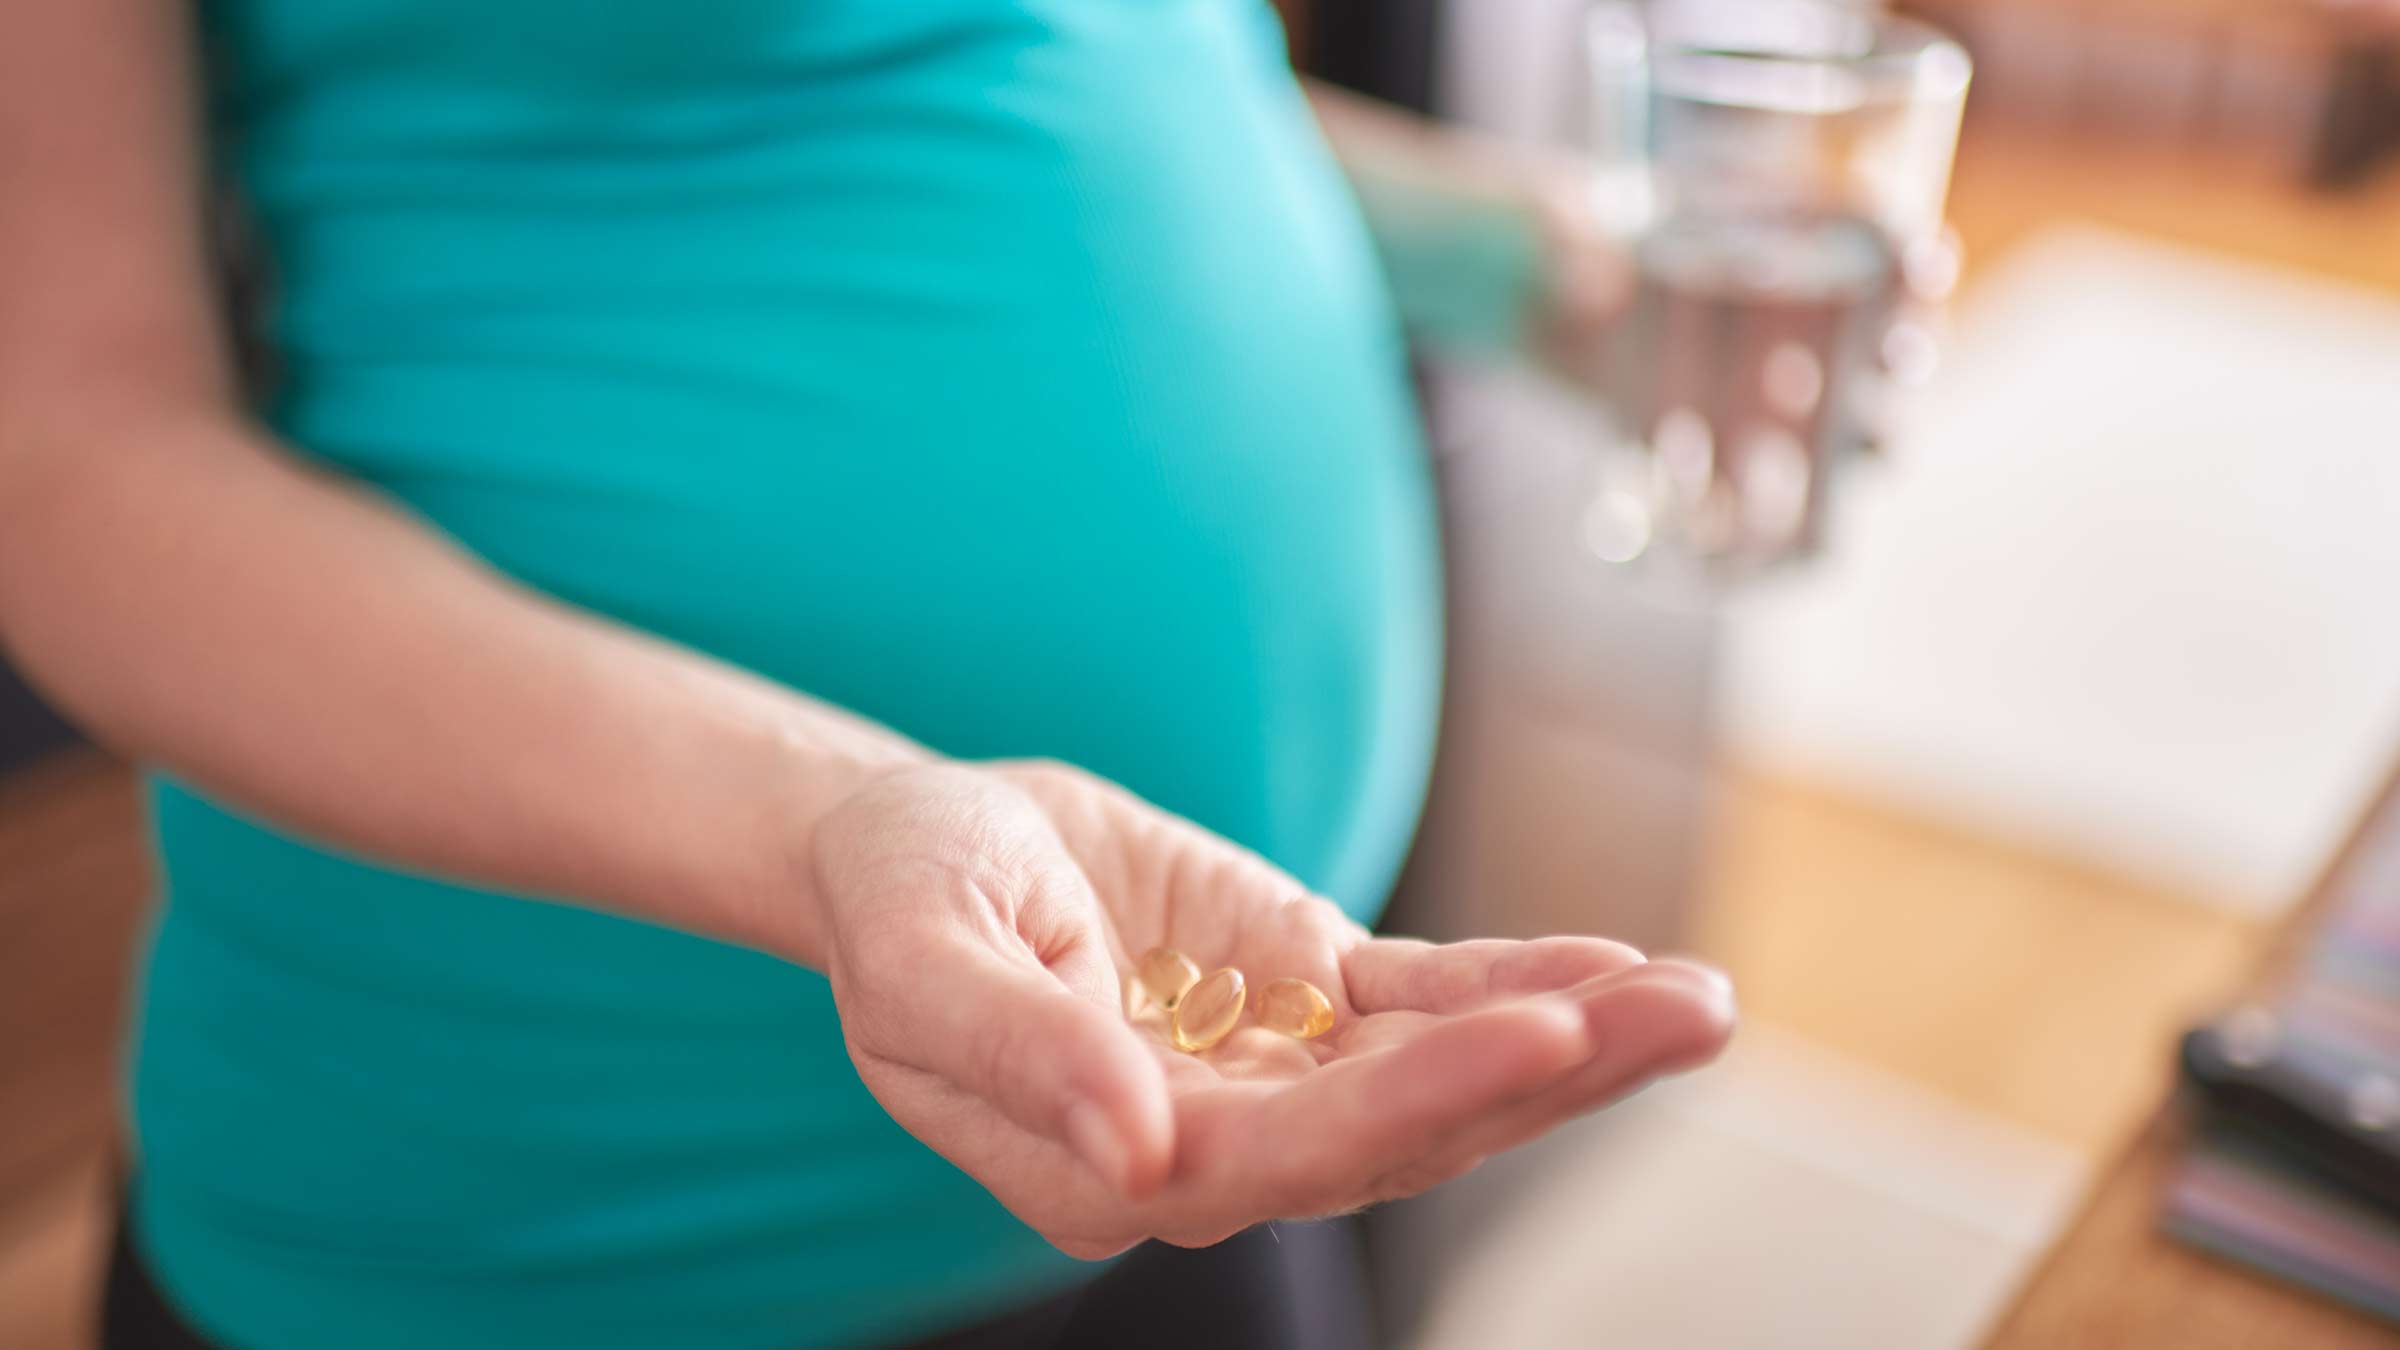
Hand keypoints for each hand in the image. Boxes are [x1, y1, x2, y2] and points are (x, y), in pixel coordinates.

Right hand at [809, 760, 1733, 1257]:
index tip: (1543, 1034)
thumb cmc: (899, 905)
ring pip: (1443, 1072)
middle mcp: (1220, 1141)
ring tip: (1701, 1002)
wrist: (922, 845)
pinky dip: (1521, 982)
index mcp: (1121, 1166)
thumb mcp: (921, 967)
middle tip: (1687, 1015)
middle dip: (1553, 1076)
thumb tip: (1142, 1155)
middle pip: (1407, 1128)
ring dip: (1576, 1040)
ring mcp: (1276, 1068)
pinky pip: (1430, 999)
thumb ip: (1022, 1059)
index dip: (1423, 1099)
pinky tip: (1617, 965)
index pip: (1293, 1155)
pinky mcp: (1308, 993)